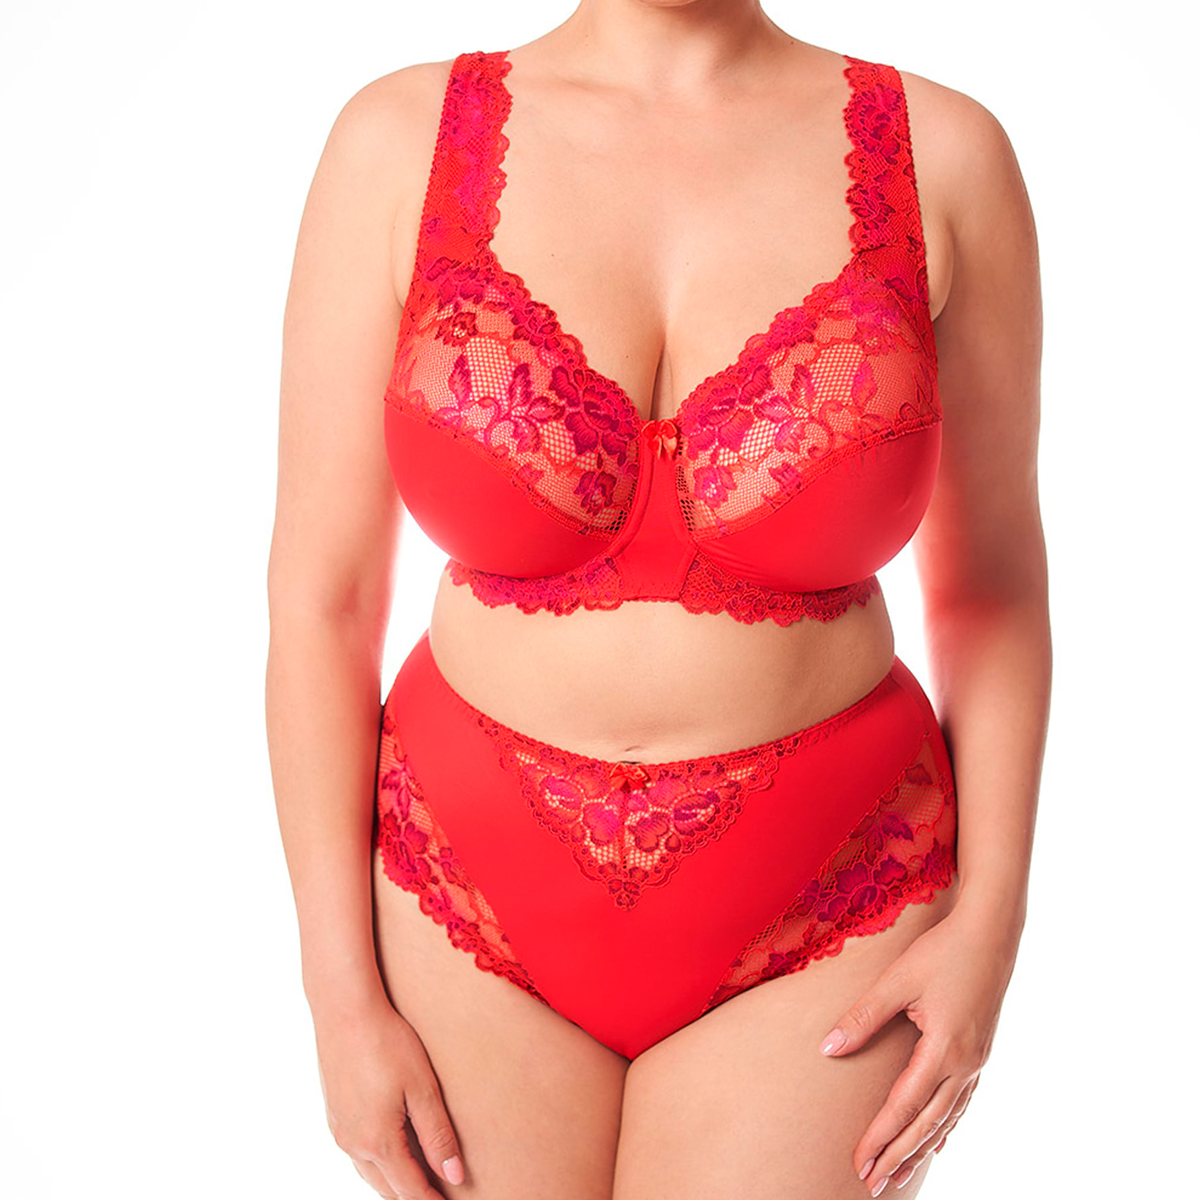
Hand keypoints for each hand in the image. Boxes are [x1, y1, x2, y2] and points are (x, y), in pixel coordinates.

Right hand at [313, 993, 465, 1197]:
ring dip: (394, 1182)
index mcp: (377, 1142)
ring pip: (370, 1173)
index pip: (410, 1190)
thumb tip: (454, 1175)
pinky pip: (358, 1154)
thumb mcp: (422, 1088)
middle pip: (387, 1189)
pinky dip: (378, 1163)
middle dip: (412, 1196)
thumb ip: (437, 1135)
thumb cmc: (387, 1042)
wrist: (345, 1011)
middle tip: (437, 1195)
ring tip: (420, 1180)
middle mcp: (353, 1145)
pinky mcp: (334, 1115)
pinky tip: (392, 1151)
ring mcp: (339, 1131)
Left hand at [817, 903, 1019, 1194]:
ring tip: (898, 1174)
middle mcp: (965, 1065)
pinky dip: (944, 1127)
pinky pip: (960, 1103)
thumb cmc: (941, 952)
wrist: (991, 933)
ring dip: (921, 1149)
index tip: (859, 1164)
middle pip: (927, 1125)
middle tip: (873, 1186)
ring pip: (946, 1119)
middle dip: (899, 1157)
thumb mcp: (896, 982)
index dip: (879, 1138)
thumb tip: (828, 1049)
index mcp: (943, 1050)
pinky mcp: (980, 1053)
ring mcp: (977, 1062)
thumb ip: (862, 1018)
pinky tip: (935, 1140)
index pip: (904, 1107)